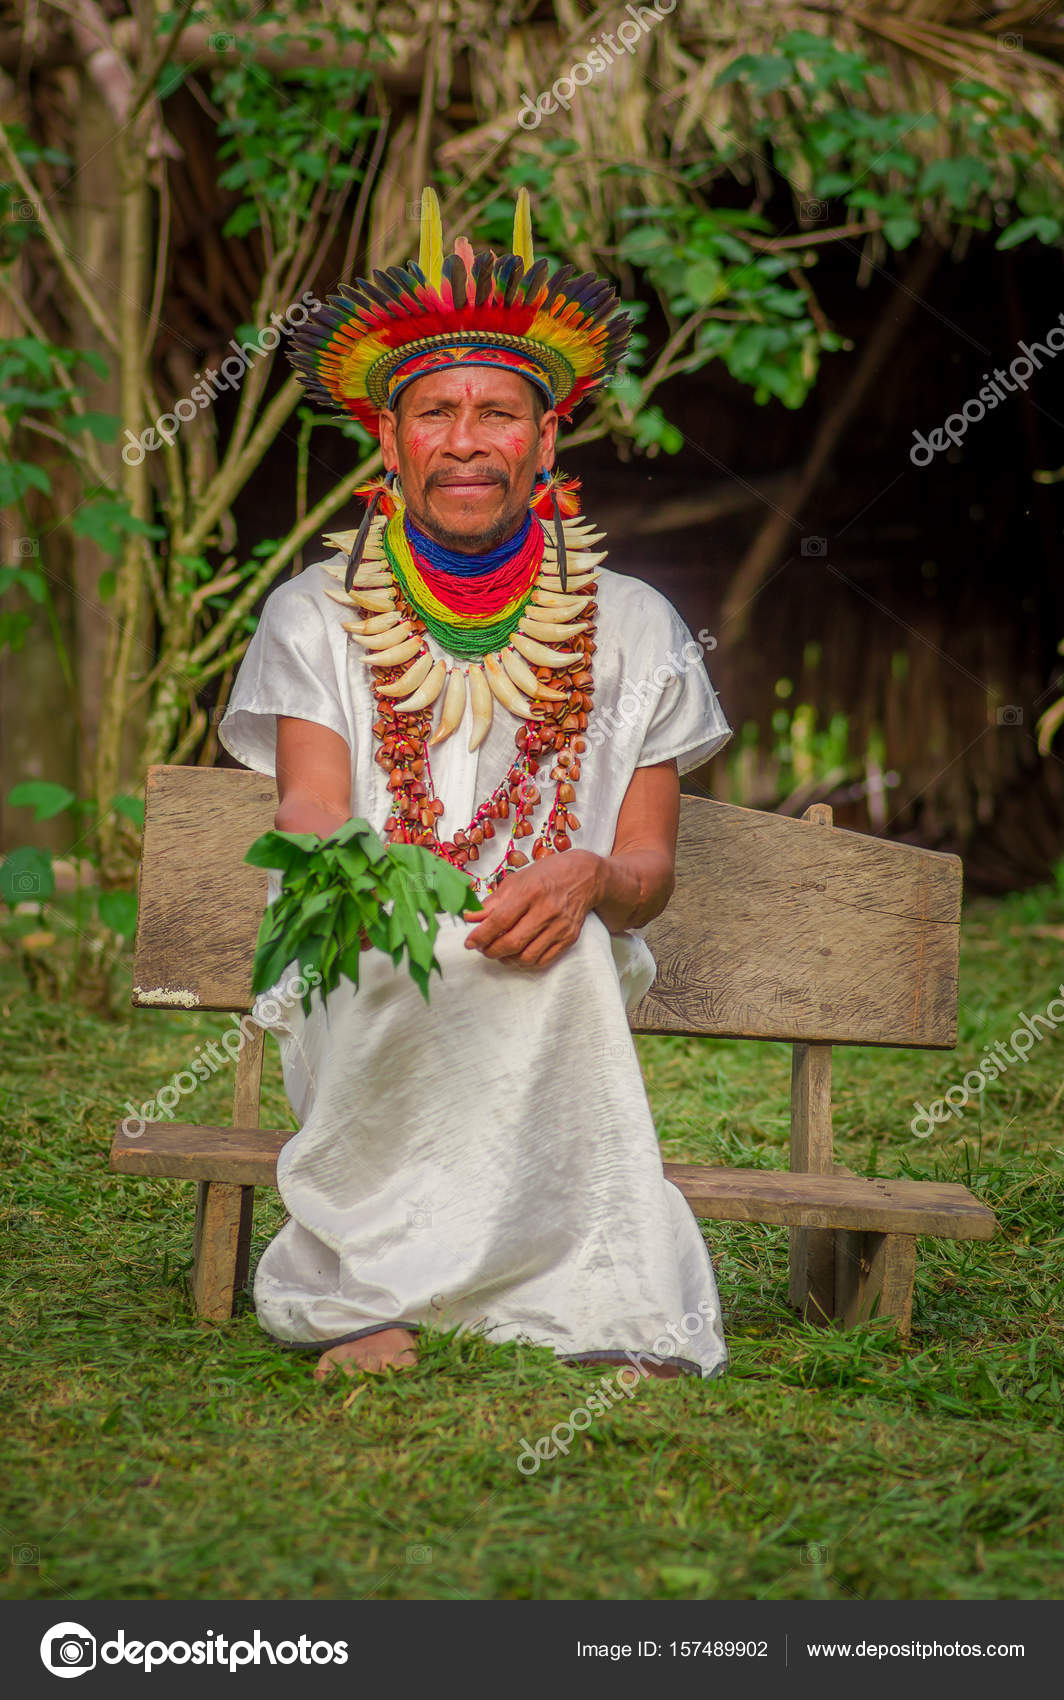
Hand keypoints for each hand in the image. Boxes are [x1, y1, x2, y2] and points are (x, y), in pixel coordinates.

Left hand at [461, 849, 602, 966]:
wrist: (585, 877)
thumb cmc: (546, 875)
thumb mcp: (517, 880)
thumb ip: (493, 902)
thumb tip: (471, 918)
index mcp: (530, 892)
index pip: (500, 921)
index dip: (481, 935)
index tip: (470, 943)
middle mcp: (547, 910)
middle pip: (513, 942)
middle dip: (492, 951)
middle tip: (483, 949)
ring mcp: (560, 926)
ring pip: (527, 956)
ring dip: (507, 959)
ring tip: (500, 952)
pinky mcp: (569, 938)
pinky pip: (544, 960)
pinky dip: (526, 962)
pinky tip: (518, 955)